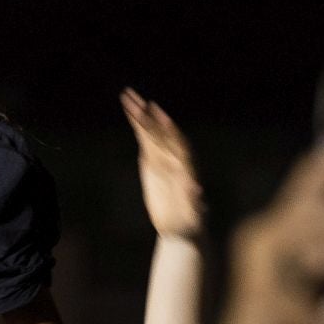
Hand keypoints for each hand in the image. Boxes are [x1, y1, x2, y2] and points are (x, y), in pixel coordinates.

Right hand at [122, 89, 204, 240]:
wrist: (181, 227)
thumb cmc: (190, 221)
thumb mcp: (193, 211)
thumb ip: (194, 199)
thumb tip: (196, 189)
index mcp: (185, 166)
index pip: (177, 144)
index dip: (169, 130)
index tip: (161, 117)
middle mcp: (174, 158)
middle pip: (160, 133)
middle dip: (148, 116)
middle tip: (135, 98)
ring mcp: (163, 158)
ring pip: (150, 132)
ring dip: (140, 114)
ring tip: (127, 96)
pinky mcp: (152, 162)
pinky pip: (144, 140)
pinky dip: (138, 126)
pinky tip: (131, 112)